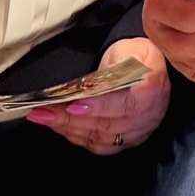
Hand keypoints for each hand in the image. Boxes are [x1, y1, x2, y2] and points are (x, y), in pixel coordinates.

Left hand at [24, 38, 170, 153]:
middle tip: (43, 111)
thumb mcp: (125, 49)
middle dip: (71, 119)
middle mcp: (149, 114)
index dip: (98, 107)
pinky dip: (77, 136)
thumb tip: (87, 87)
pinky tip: (61, 126)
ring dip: (69, 128)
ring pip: (101, 138)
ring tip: (45, 117)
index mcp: (151, 87)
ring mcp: (140, 131)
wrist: (148, 65)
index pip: (125, 104)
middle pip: (107, 124)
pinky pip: (100, 146)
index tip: (73, 104)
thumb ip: (110, 67)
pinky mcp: (129, 141)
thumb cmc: (135, 55)